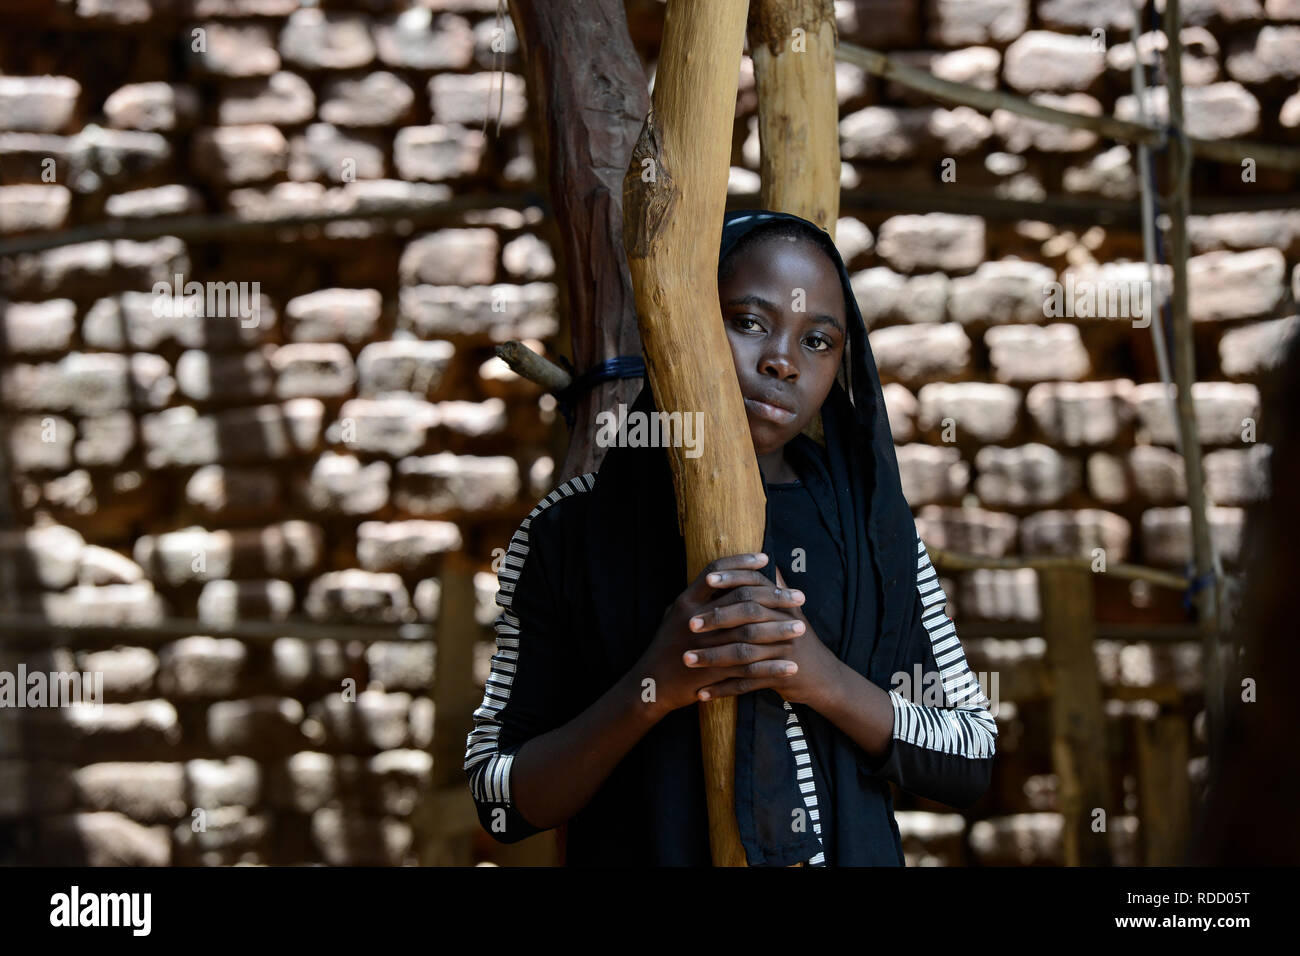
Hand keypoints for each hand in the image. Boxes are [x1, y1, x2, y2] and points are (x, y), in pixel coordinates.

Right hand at [630, 552, 808, 717]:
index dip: (740, 562)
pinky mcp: (711, 673)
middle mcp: (694, 621)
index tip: (765, 559)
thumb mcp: (674, 614)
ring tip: (801, 629)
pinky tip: (790, 666)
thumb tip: (719, 575)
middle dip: (774, 598)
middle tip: (800, 597)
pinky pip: (747, 670)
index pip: (715, 572)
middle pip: (741, 601)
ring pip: (749, 635)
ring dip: (778, 632)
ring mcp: (703, 647)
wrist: (650, 685)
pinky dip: (771, 668)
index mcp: (685, 602)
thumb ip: (696, 597)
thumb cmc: (666, 646)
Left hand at [689, 564, 844, 708]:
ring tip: (688, 661)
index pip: (755, 585)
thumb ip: (775, 589)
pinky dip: (723, 689)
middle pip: (747, 616)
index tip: (706, 581)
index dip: (732, 580)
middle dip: (716, 620)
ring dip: (712, 658)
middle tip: (690, 625)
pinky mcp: (780, 677)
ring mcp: (783, 651)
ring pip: (742, 652)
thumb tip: (767, 561)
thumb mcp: (792, 613)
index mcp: (782, 607)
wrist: (822, 678)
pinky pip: (747, 683)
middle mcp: (784, 625)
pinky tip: (702, 693)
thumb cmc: (798, 641)